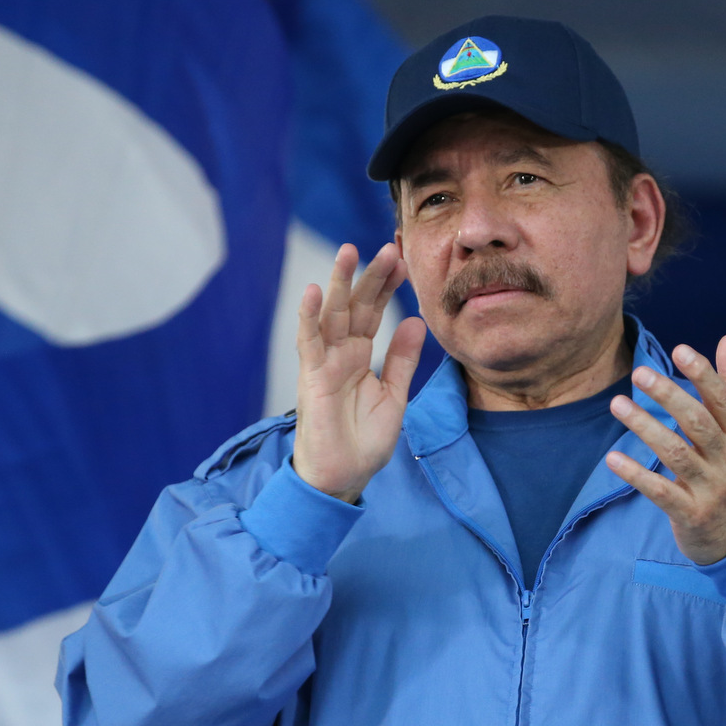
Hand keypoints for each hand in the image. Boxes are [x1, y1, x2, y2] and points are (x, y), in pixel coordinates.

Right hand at [293, 243, 425, 503]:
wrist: (343, 477)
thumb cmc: (363, 441)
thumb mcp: (394, 396)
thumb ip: (402, 360)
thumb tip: (417, 321)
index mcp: (360, 356)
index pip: (374, 313)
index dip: (387, 287)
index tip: (404, 262)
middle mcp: (340, 353)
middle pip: (355, 306)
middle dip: (369, 277)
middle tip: (387, 248)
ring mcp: (323, 363)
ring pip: (331, 315)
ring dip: (338, 283)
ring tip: (348, 251)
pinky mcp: (311, 378)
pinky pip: (308, 343)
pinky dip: (308, 317)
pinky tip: (311, 292)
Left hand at [605, 335, 725, 564]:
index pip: (724, 400)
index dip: (704, 375)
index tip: (679, 349)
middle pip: (698, 422)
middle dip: (669, 396)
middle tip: (638, 372)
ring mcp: (711, 489)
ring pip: (676, 453)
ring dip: (645, 427)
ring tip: (617, 404)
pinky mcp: (691, 514)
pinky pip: (660, 491)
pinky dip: (636, 474)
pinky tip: (612, 458)